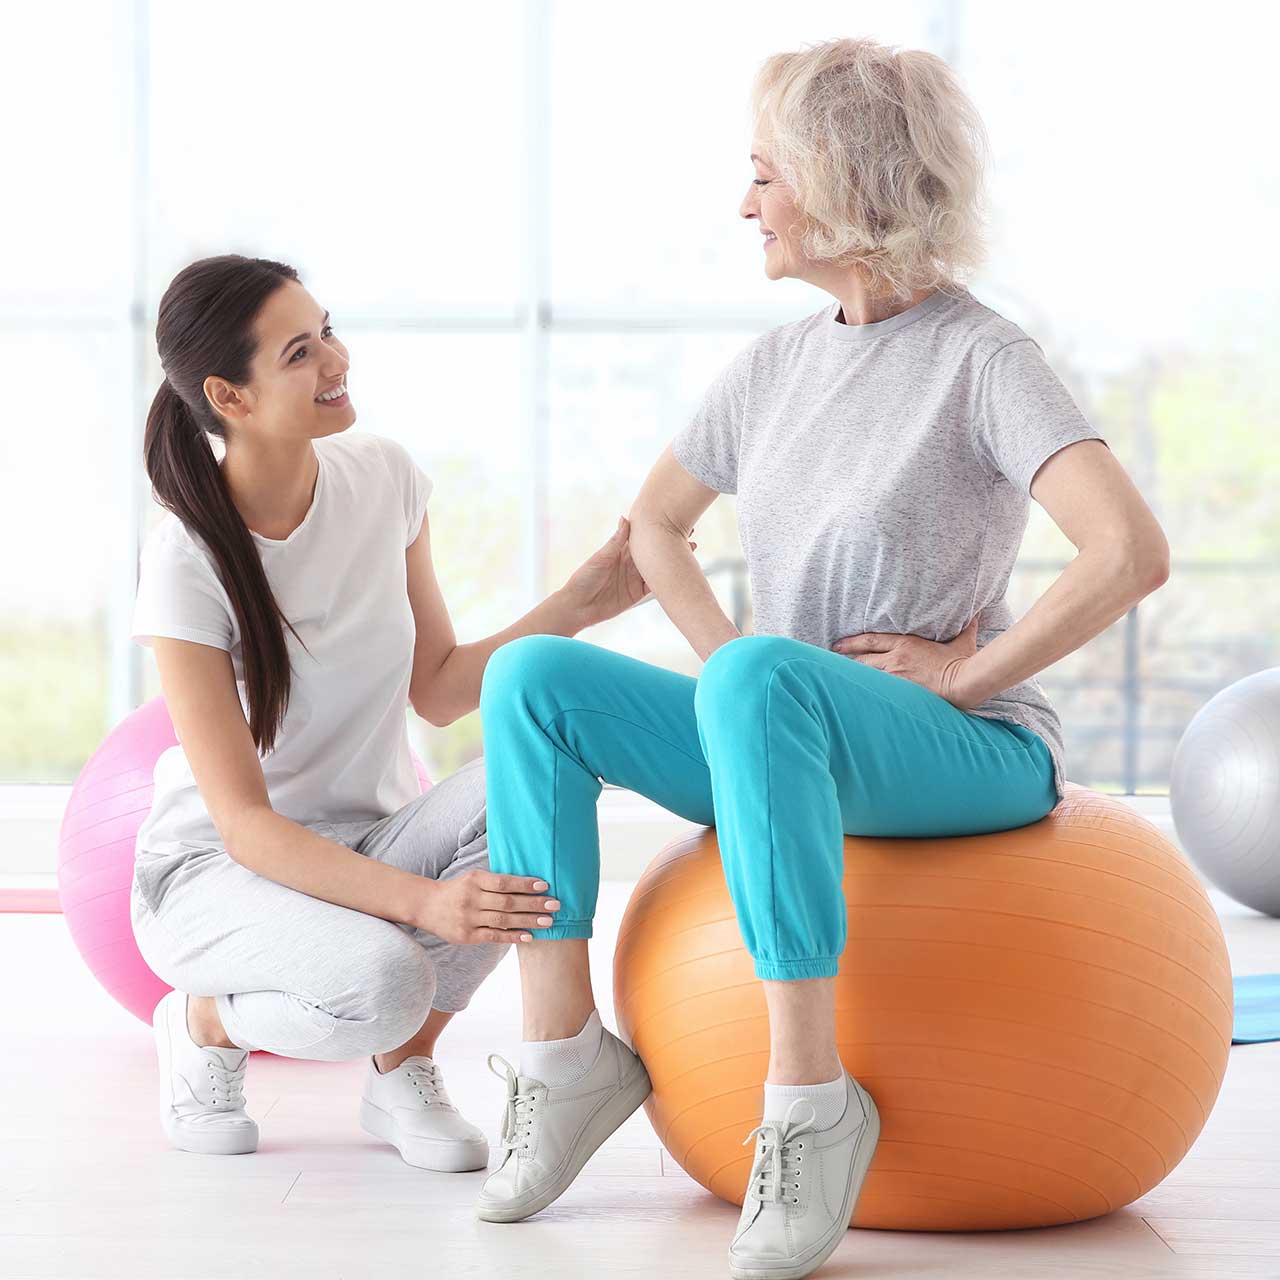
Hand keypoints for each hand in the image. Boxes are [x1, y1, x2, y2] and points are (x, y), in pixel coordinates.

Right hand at [414, 870, 561, 944]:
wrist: (426, 905)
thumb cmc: (457, 890)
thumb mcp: (472, 878)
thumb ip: (495, 882)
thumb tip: (528, 885)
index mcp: (475, 880)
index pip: (504, 882)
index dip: (525, 884)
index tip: (545, 886)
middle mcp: (472, 898)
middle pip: (508, 902)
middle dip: (533, 903)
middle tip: (555, 905)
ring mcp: (469, 918)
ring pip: (503, 919)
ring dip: (528, 920)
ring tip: (549, 921)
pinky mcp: (466, 936)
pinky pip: (493, 936)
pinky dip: (512, 936)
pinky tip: (529, 936)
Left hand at [561, 516, 695, 628]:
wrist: (577, 607)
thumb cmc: (583, 579)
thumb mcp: (600, 558)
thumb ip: (616, 541)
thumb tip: (625, 518)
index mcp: (621, 550)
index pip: (643, 536)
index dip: (657, 528)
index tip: (671, 517)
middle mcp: (630, 562)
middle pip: (655, 550)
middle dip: (671, 542)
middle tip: (690, 531)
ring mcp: (635, 578)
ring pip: (659, 567)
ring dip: (674, 559)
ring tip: (692, 548)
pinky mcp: (637, 593)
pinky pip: (656, 585)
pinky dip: (668, 580)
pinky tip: (681, 573)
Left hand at [831, 615, 982, 709]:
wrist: (964, 682)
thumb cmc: (962, 662)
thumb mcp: (962, 641)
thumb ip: (964, 627)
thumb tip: (974, 615)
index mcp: (906, 644)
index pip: (871, 640)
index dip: (852, 642)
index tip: (838, 644)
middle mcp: (896, 659)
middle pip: (862, 658)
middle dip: (846, 658)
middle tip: (831, 659)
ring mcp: (895, 676)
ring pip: (866, 675)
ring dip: (851, 676)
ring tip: (836, 678)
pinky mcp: (899, 692)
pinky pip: (876, 690)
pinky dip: (864, 691)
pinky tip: (853, 695)